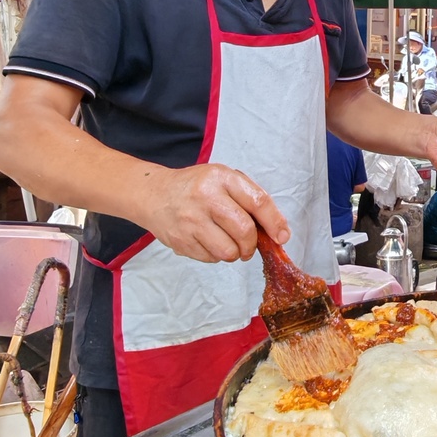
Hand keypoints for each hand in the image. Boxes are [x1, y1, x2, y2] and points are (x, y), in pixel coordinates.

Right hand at [138, 163, 290, 262]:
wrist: (154, 194)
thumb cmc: (196, 187)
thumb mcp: (224, 179)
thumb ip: (250, 199)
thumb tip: (278, 231)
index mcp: (221, 178)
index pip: (257, 201)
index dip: (275, 222)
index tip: (282, 236)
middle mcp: (206, 197)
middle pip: (244, 231)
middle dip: (252, 244)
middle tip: (249, 245)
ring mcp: (191, 220)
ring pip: (228, 251)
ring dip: (235, 253)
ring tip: (229, 243)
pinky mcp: (181, 240)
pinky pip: (211, 258)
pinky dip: (216, 255)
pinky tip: (208, 241)